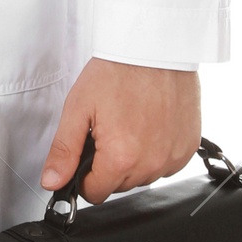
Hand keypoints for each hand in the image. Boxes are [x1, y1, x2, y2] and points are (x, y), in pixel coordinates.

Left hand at [41, 58, 201, 202]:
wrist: (155, 48)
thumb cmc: (118, 71)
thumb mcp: (79, 109)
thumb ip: (64, 151)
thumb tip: (52, 182)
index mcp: (120, 158)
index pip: (95, 194)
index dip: (85, 177)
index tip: (87, 156)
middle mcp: (151, 163)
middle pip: (120, 186)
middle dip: (109, 165)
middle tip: (109, 131)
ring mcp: (174, 156)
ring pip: (144, 176)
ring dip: (134, 160)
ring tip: (131, 124)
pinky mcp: (189, 147)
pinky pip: (167, 165)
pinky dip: (157, 151)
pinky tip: (150, 126)